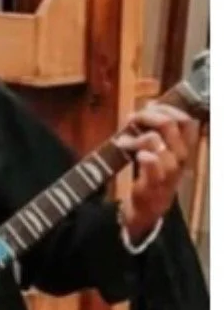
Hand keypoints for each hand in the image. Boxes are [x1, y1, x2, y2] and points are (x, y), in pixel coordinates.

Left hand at [116, 101, 197, 241]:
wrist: (151, 206)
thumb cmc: (154, 172)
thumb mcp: (161, 148)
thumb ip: (158, 129)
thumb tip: (150, 104)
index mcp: (185, 147)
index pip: (186, 120)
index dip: (168, 108)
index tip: (150, 106)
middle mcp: (181, 156)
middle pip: (169, 124)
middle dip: (146, 116)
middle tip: (131, 120)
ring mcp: (169, 169)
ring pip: (154, 139)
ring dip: (134, 136)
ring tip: (123, 141)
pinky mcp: (154, 181)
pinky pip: (150, 159)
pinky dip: (138, 151)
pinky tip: (127, 151)